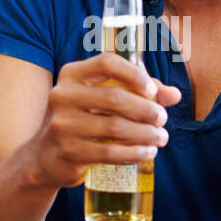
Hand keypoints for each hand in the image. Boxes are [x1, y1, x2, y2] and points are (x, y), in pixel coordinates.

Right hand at [26, 52, 180, 189]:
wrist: (46, 157)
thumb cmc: (83, 120)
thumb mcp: (103, 101)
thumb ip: (138, 92)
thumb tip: (174, 95)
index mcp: (71, 74)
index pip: (106, 63)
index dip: (134, 74)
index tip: (152, 91)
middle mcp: (62, 95)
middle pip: (114, 97)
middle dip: (146, 109)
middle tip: (162, 120)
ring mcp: (61, 125)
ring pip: (115, 126)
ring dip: (145, 133)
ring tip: (160, 138)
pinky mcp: (67, 151)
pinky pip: (109, 151)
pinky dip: (134, 152)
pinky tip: (148, 152)